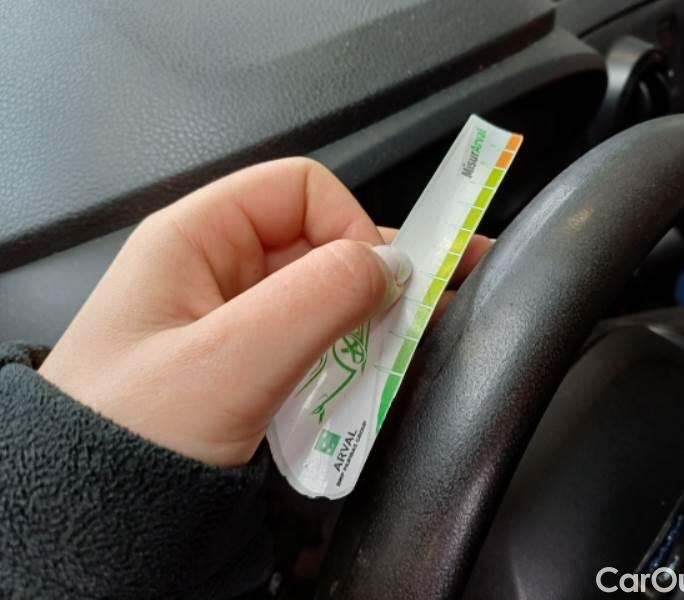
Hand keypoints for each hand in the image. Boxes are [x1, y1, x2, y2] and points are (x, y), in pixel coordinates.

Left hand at [40, 159, 489, 466]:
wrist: (90, 523)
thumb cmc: (126, 439)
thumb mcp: (228, 363)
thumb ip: (315, 300)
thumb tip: (389, 266)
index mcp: (196, 238)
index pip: (299, 189)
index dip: (350, 226)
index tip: (381, 287)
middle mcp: (216, 269)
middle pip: (319, 244)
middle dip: (374, 282)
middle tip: (425, 320)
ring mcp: (232, 320)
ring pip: (321, 299)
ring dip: (365, 330)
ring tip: (394, 366)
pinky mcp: (245, 364)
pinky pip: (311, 344)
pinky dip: (345, 363)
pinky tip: (362, 391)